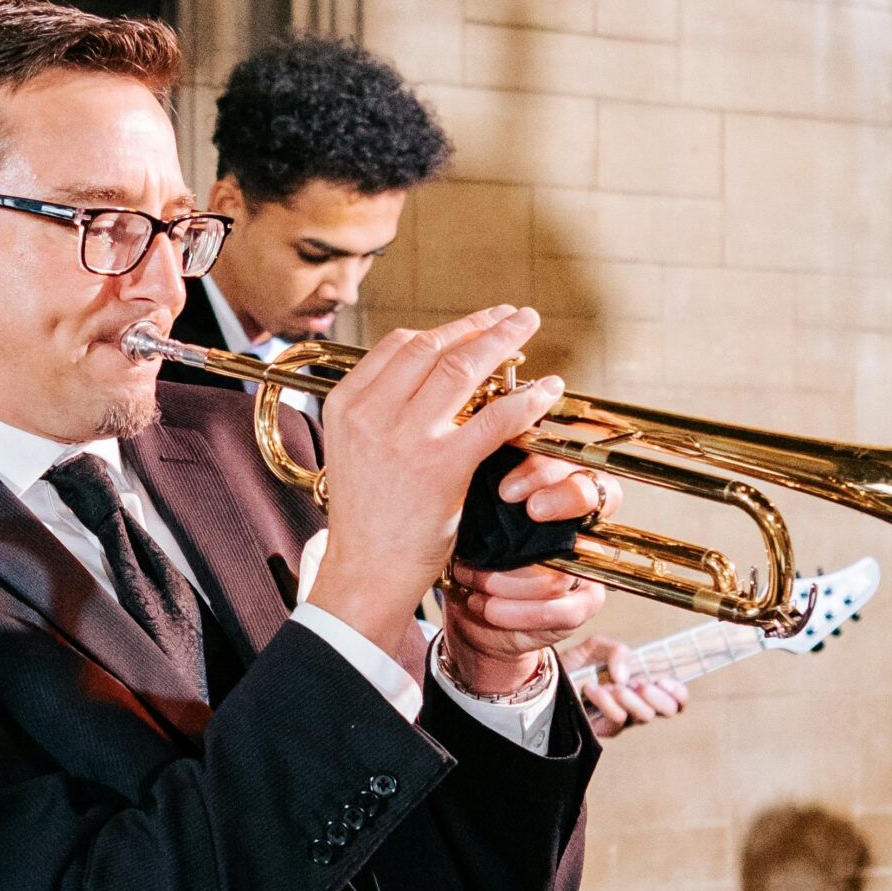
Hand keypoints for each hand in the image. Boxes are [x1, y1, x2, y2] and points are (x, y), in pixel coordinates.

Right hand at [309, 307, 601, 659]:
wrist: (365, 573)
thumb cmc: (366, 520)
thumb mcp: (353, 451)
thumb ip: (379, 413)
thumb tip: (422, 381)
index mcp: (346, 404)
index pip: (399, 346)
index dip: (444, 330)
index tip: (474, 326)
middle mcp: (371, 412)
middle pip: (432, 347)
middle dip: (479, 326)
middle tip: (513, 317)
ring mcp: (405, 438)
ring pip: (462, 368)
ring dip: (503, 342)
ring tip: (528, 329)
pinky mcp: (440, 466)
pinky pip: (492, 419)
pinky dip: (525, 400)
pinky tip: (546, 392)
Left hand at [437, 430, 621, 699]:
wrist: (466, 602)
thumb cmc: (469, 545)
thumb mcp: (468, 508)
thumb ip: (480, 477)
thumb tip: (468, 447)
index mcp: (552, 484)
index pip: (572, 461)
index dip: (545, 472)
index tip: (506, 491)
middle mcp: (579, 517)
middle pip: (597, 494)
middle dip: (563, 498)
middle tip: (529, 510)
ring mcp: (588, 559)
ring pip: (569, 562)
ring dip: (510, 577)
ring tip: (471, 576)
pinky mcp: (583, 602)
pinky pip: (566, 609)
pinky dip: (521, 611)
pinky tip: (489, 607)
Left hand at [560, 635, 687, 737]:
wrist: (545, 679)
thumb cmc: (576, 663)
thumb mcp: (597, 646)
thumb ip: (617, 651)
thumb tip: (626, 676)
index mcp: (643, 684)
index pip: (675, 697)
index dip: (679, 693)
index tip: (666, 681)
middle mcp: (637, 704)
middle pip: (668, 710)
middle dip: (658, 696)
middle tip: (641, 684)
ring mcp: (621, 719)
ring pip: (644, 717)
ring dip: (630, 698)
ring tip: (611, 685)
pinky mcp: (604, 729)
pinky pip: (618, 720)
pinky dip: (607, 703)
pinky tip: (592, 689)